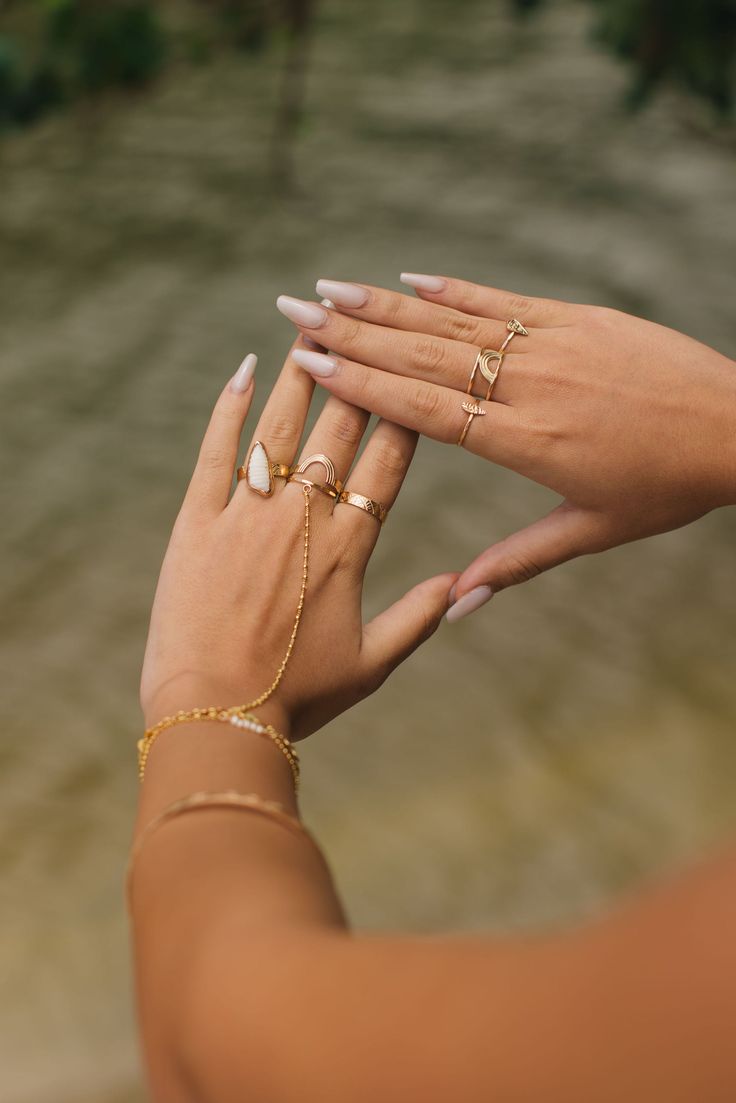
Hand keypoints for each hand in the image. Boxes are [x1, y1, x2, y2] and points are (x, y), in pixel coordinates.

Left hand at [140, 341, 456, 738]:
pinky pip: (214, 452)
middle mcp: (303, 518)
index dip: (406, 410)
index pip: (389, 461)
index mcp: (351, 547)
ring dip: (298, 374)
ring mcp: (246, 515)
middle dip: (358, 374)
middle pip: (338, 429)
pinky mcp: (195, 523)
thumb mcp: (371, 665)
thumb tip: (463, 585)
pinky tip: (243, 368)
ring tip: (311, 328)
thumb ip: (418, 618)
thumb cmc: (298, 696)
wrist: (216, 714)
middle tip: (367, 325)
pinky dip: (228, 408)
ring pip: (278, 426)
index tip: (417, 370)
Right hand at [276, 277, 735, 613]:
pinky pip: (504, 302)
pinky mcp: (578, 318)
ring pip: (455, 324)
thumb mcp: (593, 531)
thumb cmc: (668, 488)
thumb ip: (518, 561)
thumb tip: (458, 602)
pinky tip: (410, 279)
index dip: (366, 386)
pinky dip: (454, 290)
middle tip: (293, 310)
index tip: (313, 365)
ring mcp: (554, 346)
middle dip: (353, 334)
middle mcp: (530, 388)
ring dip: (387, 304)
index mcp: (528, 443)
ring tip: (330, 288)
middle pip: (426, 358)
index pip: (427, 411)